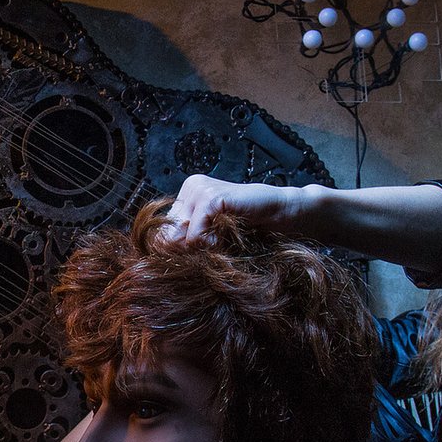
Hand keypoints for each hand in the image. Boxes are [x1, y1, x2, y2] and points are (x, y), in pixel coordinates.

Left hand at [167, 174, 305, 241]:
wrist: (283, 214)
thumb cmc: (250, 227)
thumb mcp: (213, 234)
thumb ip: (189, 240)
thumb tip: (159, 254)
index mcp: (188, 194)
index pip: (165, 232)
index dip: (183, 249)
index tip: (207, 249)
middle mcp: (190, 187)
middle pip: (169, 236)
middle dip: (192, 250)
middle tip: (219, 243)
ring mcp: (199, 189)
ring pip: (181, 238)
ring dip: (204, 248)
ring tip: (226, 236)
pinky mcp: (210, 197)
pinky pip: (195, 236)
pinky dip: (212, 244)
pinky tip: (230, 233)